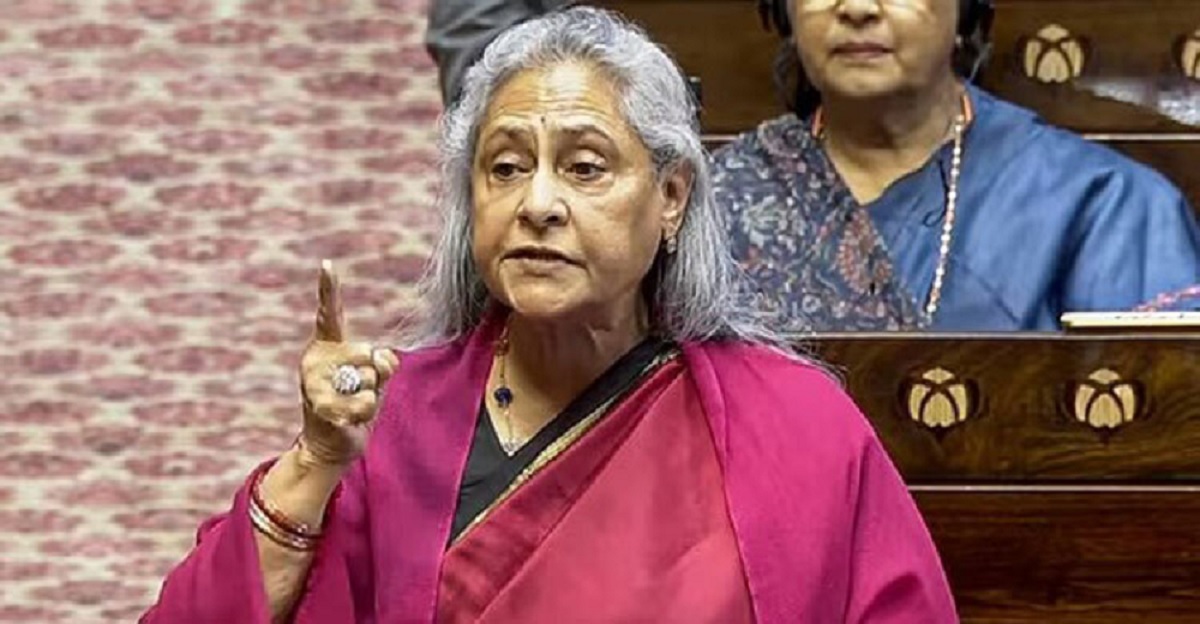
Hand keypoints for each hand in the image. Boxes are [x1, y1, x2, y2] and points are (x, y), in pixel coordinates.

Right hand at [296, 260, 398, 467]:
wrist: (332, 442)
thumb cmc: (354, 403)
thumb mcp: (376, 378)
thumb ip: (383, 361)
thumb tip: (381, 359)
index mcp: (326, 346)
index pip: (330, 313)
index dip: (329, 288)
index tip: (327, 264)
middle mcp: (315, 359)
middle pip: (365, 351)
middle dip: (375, 373)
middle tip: (360, 388)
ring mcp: (314, 382)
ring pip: (367, 379)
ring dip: (371, 396)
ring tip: (353, 404)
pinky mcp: (319, 406)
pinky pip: (362, 403)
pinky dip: (366, 412)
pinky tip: (350, 418)